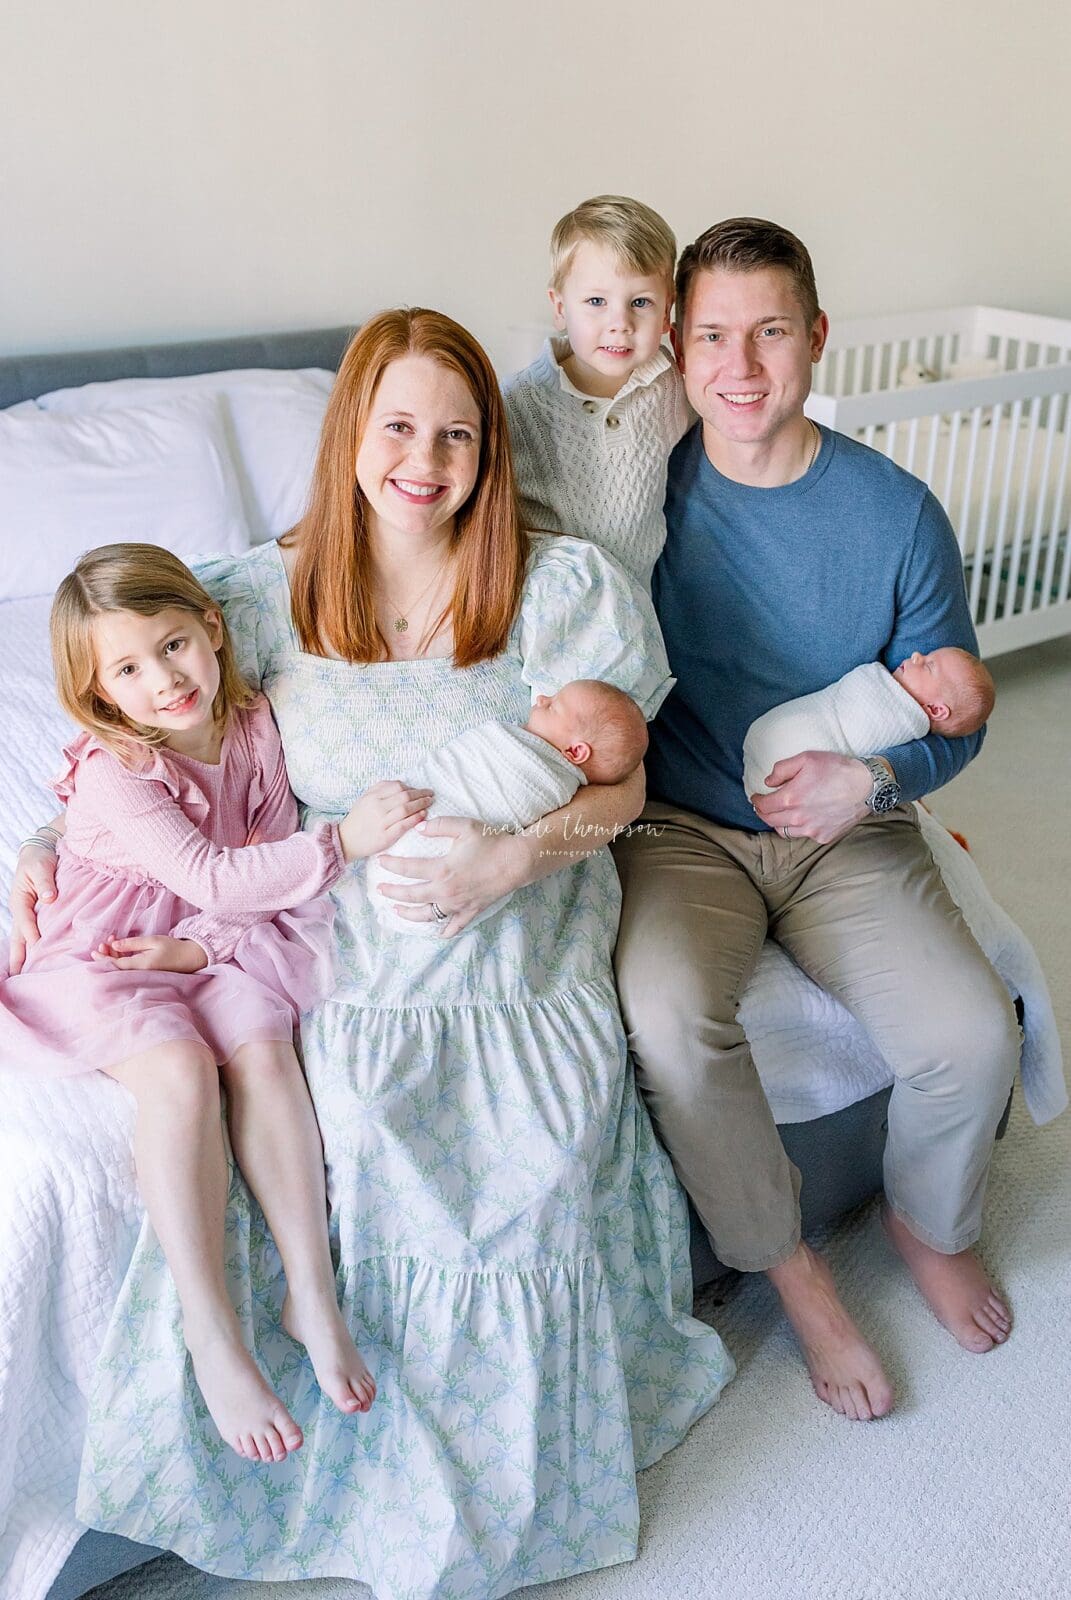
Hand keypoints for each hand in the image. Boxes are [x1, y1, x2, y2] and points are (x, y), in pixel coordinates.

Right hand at [8, 841, 58, 974]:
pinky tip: (37, 960)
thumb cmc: (39, 859)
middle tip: (16, 979)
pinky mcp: (35, 915)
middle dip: (17, 958)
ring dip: (23, 957)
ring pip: (23, 940)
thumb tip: (50, 898)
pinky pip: (32, 934)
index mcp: (20, 901)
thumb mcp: (41, 867)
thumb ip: (45, 883)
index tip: (38, 949)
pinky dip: (33, 948)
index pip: (26, 922)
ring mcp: (27, 914)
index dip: (32, 935)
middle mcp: (21, 911)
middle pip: (18, 938)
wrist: (40, 852)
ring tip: (23, 977)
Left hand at [91, 935, 208, 971]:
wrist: (190, 958)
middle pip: (116, 968)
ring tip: (111, 943)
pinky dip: (123, 959)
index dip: (103, 959)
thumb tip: (114, 945)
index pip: (115, 965)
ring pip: (122, 968)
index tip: (94, 951)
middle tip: (102, 943)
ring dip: (114, 957)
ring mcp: (143, 974)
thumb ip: (132, 944)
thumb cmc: (173, 948)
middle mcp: (140, 973)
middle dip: (107, 956)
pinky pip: (129, 968)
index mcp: (141, 965)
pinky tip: (121, 950)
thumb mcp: (152, 941)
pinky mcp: (146, 973)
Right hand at [339, 781, 434, 862]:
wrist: (345, 840)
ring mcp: (381, 822)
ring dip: (421, 804)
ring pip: (405, 809)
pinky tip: (423, 816)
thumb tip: (403, 785)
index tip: (420, 790)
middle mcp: (377, 807)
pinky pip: (403, 825)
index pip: (397, 786)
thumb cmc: (358, 819)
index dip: (412, 787)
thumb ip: (381, 789)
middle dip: (421, 794)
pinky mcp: (385, 836)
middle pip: (404, 796)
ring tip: (429, 803)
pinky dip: (415, 818)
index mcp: (372, 796)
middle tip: (431, 795)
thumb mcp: (365, 799)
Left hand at [377, 815, 525, 936]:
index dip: (392, 865)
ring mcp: (458, 904)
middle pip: (411, 895)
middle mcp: (446, 890)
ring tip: (397, 911)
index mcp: (442, 869)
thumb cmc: (491, 842)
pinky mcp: (470, 910)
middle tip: (380, 889)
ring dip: (410, 914)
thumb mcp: (464, 827)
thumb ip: (439, 826)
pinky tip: (436, 932)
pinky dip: (444, 930)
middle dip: (392, 893)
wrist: (516, 862)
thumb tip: (418, 827)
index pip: (408, 869)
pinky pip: (454, 925)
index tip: (380, 862)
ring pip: (427, 915)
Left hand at [751, 751, 871, 844]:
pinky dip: (799, 829)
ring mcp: (811, 830)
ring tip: (781, 814)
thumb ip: (782, 769)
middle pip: (770, 820)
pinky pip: (804, 835)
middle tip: (763, 806)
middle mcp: (798, 818)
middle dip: (763, 813)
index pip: (763, 806)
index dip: (756, 801)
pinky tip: (803, 819)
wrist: (866, 786)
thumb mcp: (806, 758)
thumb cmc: (837, 769)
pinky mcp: (824, 836)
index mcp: (790, 799)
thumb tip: (768, 782)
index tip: (756, 797)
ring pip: (784, 831)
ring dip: (779, 822)